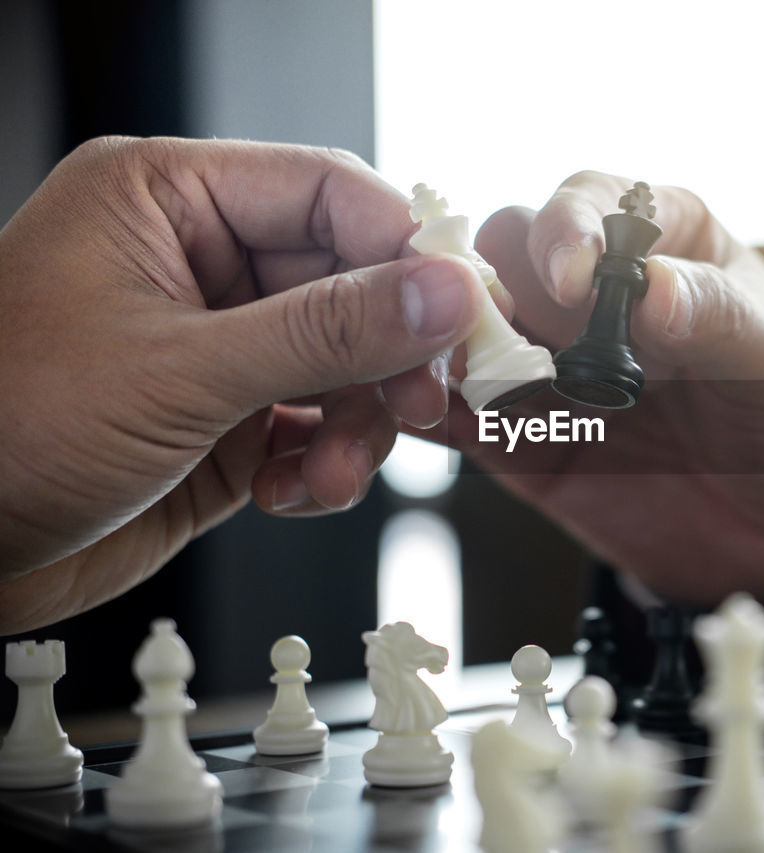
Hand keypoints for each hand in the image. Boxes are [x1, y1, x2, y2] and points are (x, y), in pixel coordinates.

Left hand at [0, 137, 484, 632]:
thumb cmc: (1, 432)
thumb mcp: (182, 373)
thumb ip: (327, 331)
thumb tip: (442, 293)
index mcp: (167, 200)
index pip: (330, 194)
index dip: (406, 251)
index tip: (460, 311)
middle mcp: (199, 265)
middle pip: (352, 282)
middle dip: (388, 354)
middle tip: (422, 401)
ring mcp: (219, 345)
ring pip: (347, 362)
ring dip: (360, 425)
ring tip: (333, 471)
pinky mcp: (229, 418)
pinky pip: (319, 425)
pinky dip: (326, 464)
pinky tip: (295, 491)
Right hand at [433, 172, 763, 612]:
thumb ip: (717, 320)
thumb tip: (646, 287)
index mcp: (665, 245)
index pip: (592, 203)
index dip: (568, 227)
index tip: (571, 277)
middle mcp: (596, 297)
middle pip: (505, 255)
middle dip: (486, 284)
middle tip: (492, 333)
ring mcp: (556, 369)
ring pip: (463, 330)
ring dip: (442, 346)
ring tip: (444, 379)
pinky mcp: (528, 443)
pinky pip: (459, 414)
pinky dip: (428, 409)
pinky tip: (423, 415)